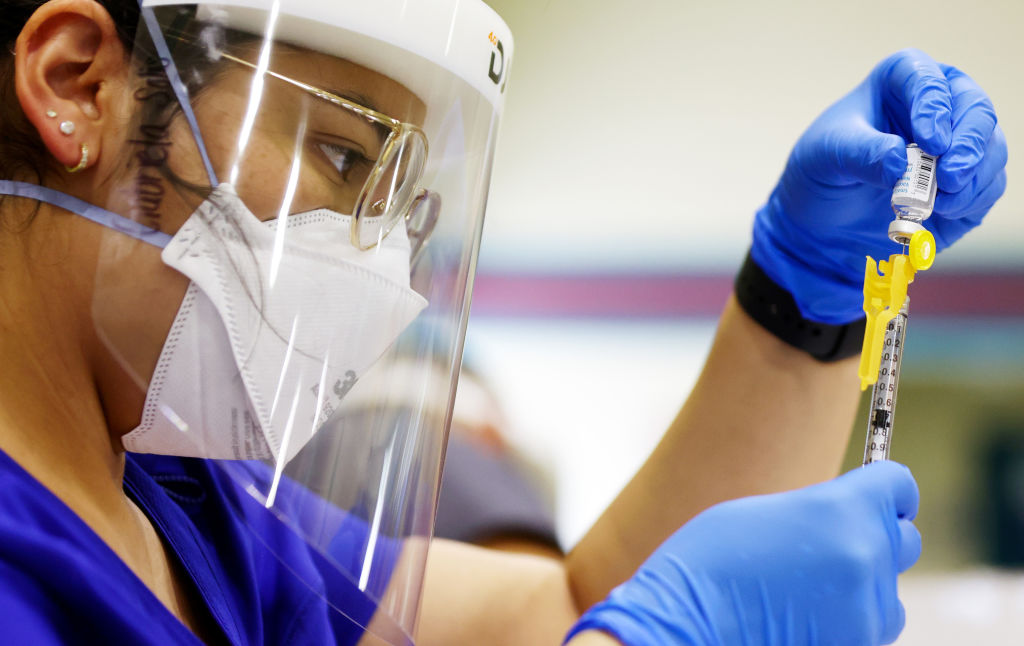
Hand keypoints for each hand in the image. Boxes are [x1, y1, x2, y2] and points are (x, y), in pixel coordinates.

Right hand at [564, 461, 920, 645]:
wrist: (685, 627)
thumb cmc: (709, 563)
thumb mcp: (763, 513)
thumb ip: (818, 511)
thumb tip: (845, 517)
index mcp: (839, 510)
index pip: (898, 487)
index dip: (888, 490)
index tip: (882, 497)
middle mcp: (863, 556)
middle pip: (902, 539)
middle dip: (875, 537)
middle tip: (834, 544)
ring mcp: (865, 610)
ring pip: (888, 590)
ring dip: (863, 585)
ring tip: (808, 588)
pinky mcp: (857, 645)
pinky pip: (871, 626)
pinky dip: (848, 619)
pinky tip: (804, 614)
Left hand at [751, 48, 1007, 323]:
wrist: (821, 220)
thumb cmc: (822, 171)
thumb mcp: (826, 156)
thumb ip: (860, 154)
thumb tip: (899, 163)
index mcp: (900, 82)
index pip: (928, 79)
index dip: (934, 106)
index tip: (929, 141)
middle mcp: (939, 106)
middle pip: (975, 109)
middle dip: (969, 143)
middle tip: (951, 175)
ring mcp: (956, 146)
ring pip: (990, 148)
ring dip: (974, 176)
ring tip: (940, 202)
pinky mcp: (966, 184)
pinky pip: (988, 186)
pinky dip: (973, 199)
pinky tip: (943, 211)